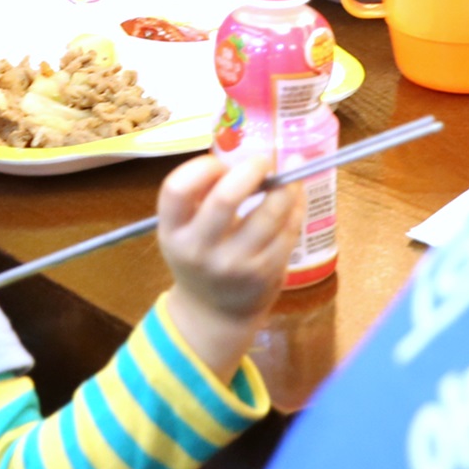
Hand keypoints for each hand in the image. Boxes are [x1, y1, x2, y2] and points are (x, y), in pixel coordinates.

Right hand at [156, 147, 299, 376]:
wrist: (214, 312)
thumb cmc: (200, 256)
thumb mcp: (185, 230)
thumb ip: (202, 196)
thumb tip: (243, 155)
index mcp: (173, 232)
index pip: (177, 189)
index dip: (201, 167)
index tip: (219, 164)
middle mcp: (199, 250)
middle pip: (225, 199)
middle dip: (249, 170)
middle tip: (262, 162)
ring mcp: (234, 265)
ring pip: (268, 214)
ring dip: (283, 187)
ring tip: (287, 176)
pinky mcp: (265, 274)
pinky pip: (287, 231)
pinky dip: (295, 207)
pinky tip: (294, 197)